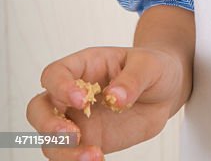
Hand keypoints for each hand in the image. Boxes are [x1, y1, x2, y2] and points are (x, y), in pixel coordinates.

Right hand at [26, 45, 184, 159]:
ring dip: (64, 151)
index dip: (60, 87)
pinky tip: (97, 159)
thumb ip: (133, 79)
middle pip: (39, 108)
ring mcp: (78, 120)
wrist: (165, 92)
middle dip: (47, 123)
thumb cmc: (153, 68)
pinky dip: (77, 160)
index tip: (81, 99)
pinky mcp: (89, 142)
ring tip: (93, 156)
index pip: (55, 74)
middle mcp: (73, 94)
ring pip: (51, 140)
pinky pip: (71, 155)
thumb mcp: (149, 65)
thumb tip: (115, 98)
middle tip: (71, 134)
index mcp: (84, 66)